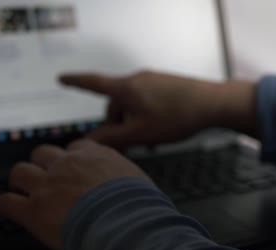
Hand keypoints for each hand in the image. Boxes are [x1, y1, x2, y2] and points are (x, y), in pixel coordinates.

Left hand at [0, 139, 148, 249]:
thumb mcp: (137, 179)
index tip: (74, 166)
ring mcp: (48, 184)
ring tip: (26, 191)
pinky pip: (6, 202)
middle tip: (48, 178)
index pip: (77, 147)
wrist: (126, 222)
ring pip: (20, 172)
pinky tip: (11, 209)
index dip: (73, 158)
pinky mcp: (34, 209)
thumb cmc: (138, 205)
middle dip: (44, 164)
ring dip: (23, 181)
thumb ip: (122, 175)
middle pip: (44, 153)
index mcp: (96, 156)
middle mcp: (69, 164)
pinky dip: (6, 205)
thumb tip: (125, 184)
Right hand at [59, 71, 256, 147]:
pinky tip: (161, 132)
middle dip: (119, 125)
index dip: (75, 83)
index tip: (61, 79)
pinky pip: (148, 101)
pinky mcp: (166, 84)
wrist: (214, 104)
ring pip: (133, 105)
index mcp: (126, 88)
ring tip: (151, 142)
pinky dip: (148, 117)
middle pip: (116, 104)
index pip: (93, 83)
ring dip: (136, 123)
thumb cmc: (177, 117)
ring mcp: (153, 80)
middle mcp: (137, 79)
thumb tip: (85, 143)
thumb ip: (111, 139)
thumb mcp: (140, 133)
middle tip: (132, 145)